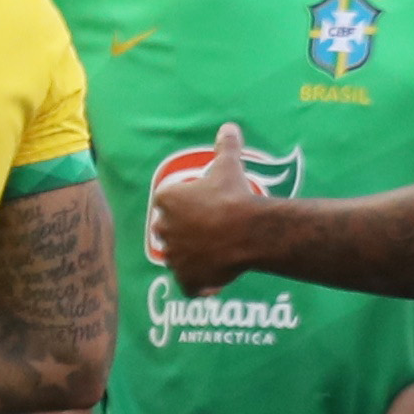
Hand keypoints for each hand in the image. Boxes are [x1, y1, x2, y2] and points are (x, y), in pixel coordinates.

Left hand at [147, 119, 264, 292]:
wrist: (248, 230)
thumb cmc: (235, 196)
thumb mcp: (229, 166)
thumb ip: (226, 147)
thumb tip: (229, 127)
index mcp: (166, 201)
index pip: (167, 202)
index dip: (185, 204)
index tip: (204, 204)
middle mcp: (164, 230)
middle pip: (168, 231)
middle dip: (184, 231)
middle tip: (210, 229)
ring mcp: (174, 258)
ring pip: (177, 259)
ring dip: (190, 258)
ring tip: (213, 253)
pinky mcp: (187, 279)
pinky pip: (188, 286)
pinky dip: (197, 286)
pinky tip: (212, 282)